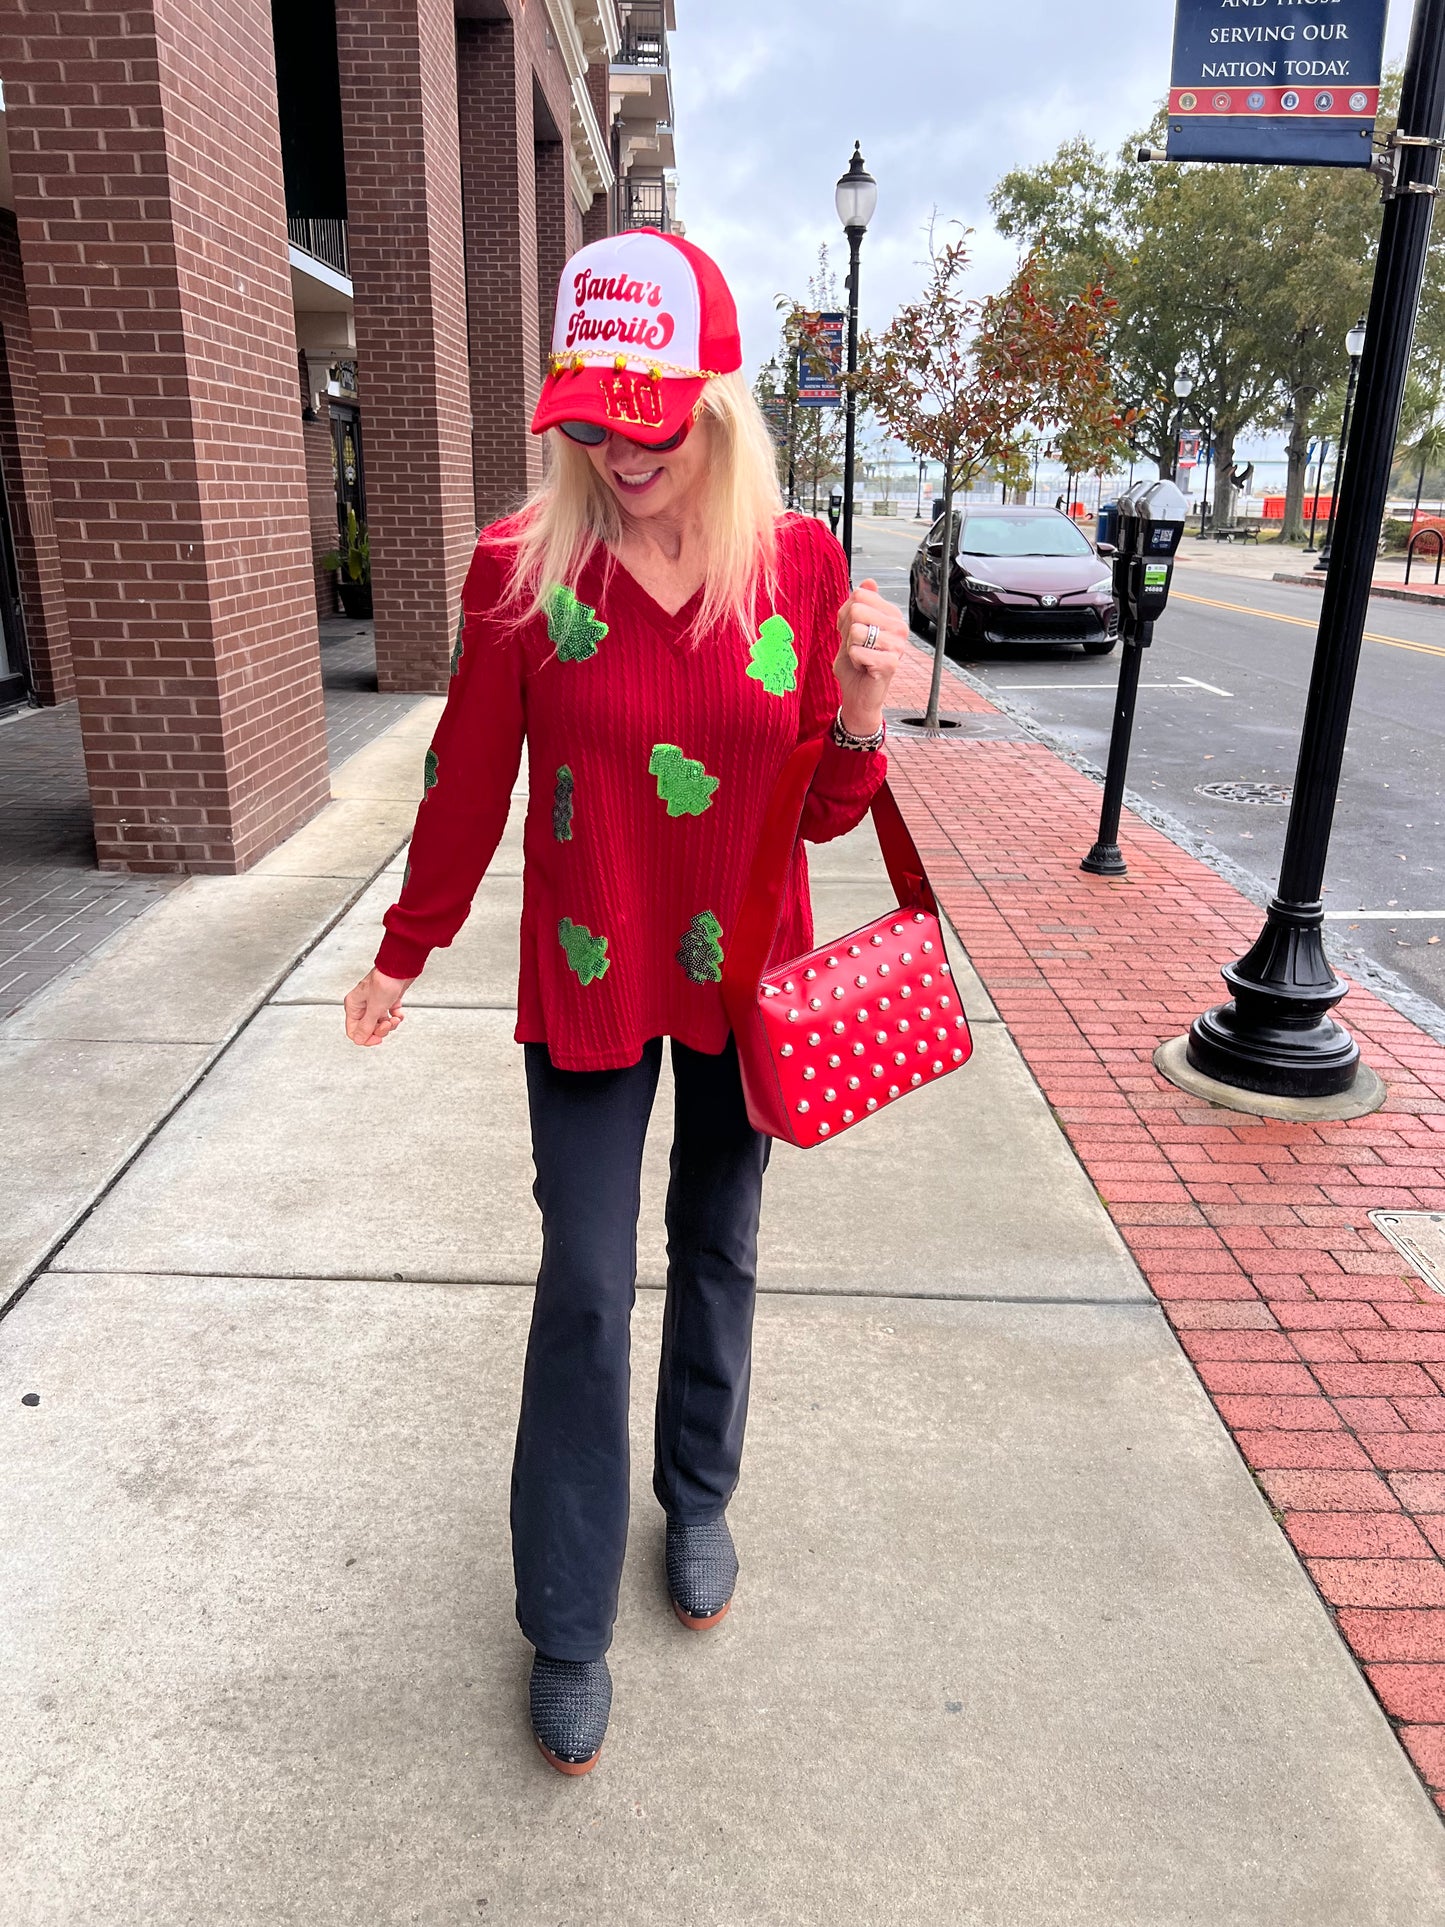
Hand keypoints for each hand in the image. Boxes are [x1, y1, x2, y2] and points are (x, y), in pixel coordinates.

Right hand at [344, 968, 412, 1046]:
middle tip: (388, 1024)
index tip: (377, 1039)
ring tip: (395, 1018)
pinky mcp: (387, 1000)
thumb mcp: (375, 1008)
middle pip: (368, 1028)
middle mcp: (362, 1004)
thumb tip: (359, 1039)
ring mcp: (375, 1002)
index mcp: (353, 1005)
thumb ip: (366, 1026)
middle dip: (380, 1030)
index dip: (366, 1038)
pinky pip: (390, 1015)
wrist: (401, 967)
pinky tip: (399, 1013)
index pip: (354, 1031)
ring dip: (390, 1024)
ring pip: (380, 1023)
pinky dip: (396, 1017)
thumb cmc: (385, 980)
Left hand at [834, 578, 904, 735]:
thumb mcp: (850, 627)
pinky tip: (864, 667)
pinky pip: (857, 651)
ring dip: (850, 647)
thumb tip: (869, 582)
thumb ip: (856, 605)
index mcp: (891, 615)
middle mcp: (899, 627)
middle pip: (857, 610)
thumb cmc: (855, 661)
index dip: (846, 615)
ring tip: (861, 656)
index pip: (859, 595)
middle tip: (857, 646)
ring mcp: (897, 645)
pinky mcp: (891, 663)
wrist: (858, 693)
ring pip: (856, 631)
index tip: (853, 631)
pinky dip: (854, 661)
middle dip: (847, 631)